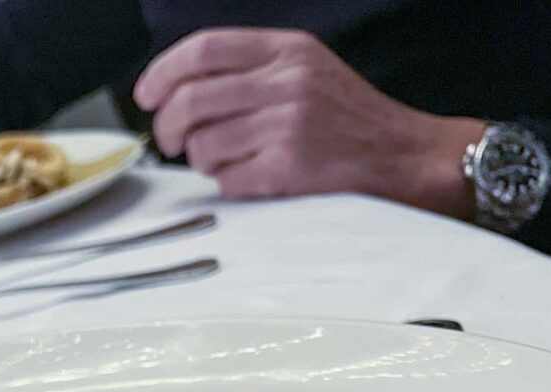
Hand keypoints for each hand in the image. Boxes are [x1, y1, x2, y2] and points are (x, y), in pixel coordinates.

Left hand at [134, 28, 481, 218]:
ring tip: (230, 160)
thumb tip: (176, 91)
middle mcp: (286, 81)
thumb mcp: (304, 71)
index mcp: (286, 50)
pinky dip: (229, 184)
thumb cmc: (347, 120)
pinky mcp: (288, 166)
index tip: (146, 94)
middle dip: (166, 128)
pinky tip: (255, 177)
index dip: (162, 73)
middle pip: (189, 100)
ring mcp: (287, 124)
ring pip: (201, 145)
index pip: (203, 49)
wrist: (404, 156)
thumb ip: (248, 72)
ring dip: (202, 161)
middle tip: (168, 142)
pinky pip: (225, 179)